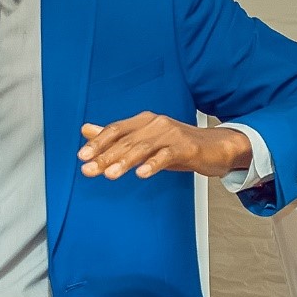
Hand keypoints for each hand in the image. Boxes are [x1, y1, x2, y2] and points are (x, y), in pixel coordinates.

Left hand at [78, 114, 251, 179]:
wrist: (215, 147)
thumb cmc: (177, 145)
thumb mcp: (145, 141)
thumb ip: (116, 137)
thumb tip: (85, 129)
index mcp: (143, 121)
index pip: (115, 130)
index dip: (98, 143)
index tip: (82, 157)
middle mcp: (155, 123)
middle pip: (126, 140)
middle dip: (106, 156)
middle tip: (89, 170)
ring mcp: (171, 134)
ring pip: (143, 148)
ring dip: (125, 162)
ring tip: (110, 175)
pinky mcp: (186, 147)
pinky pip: (166, 156)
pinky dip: (153, 165)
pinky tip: (141, 174)